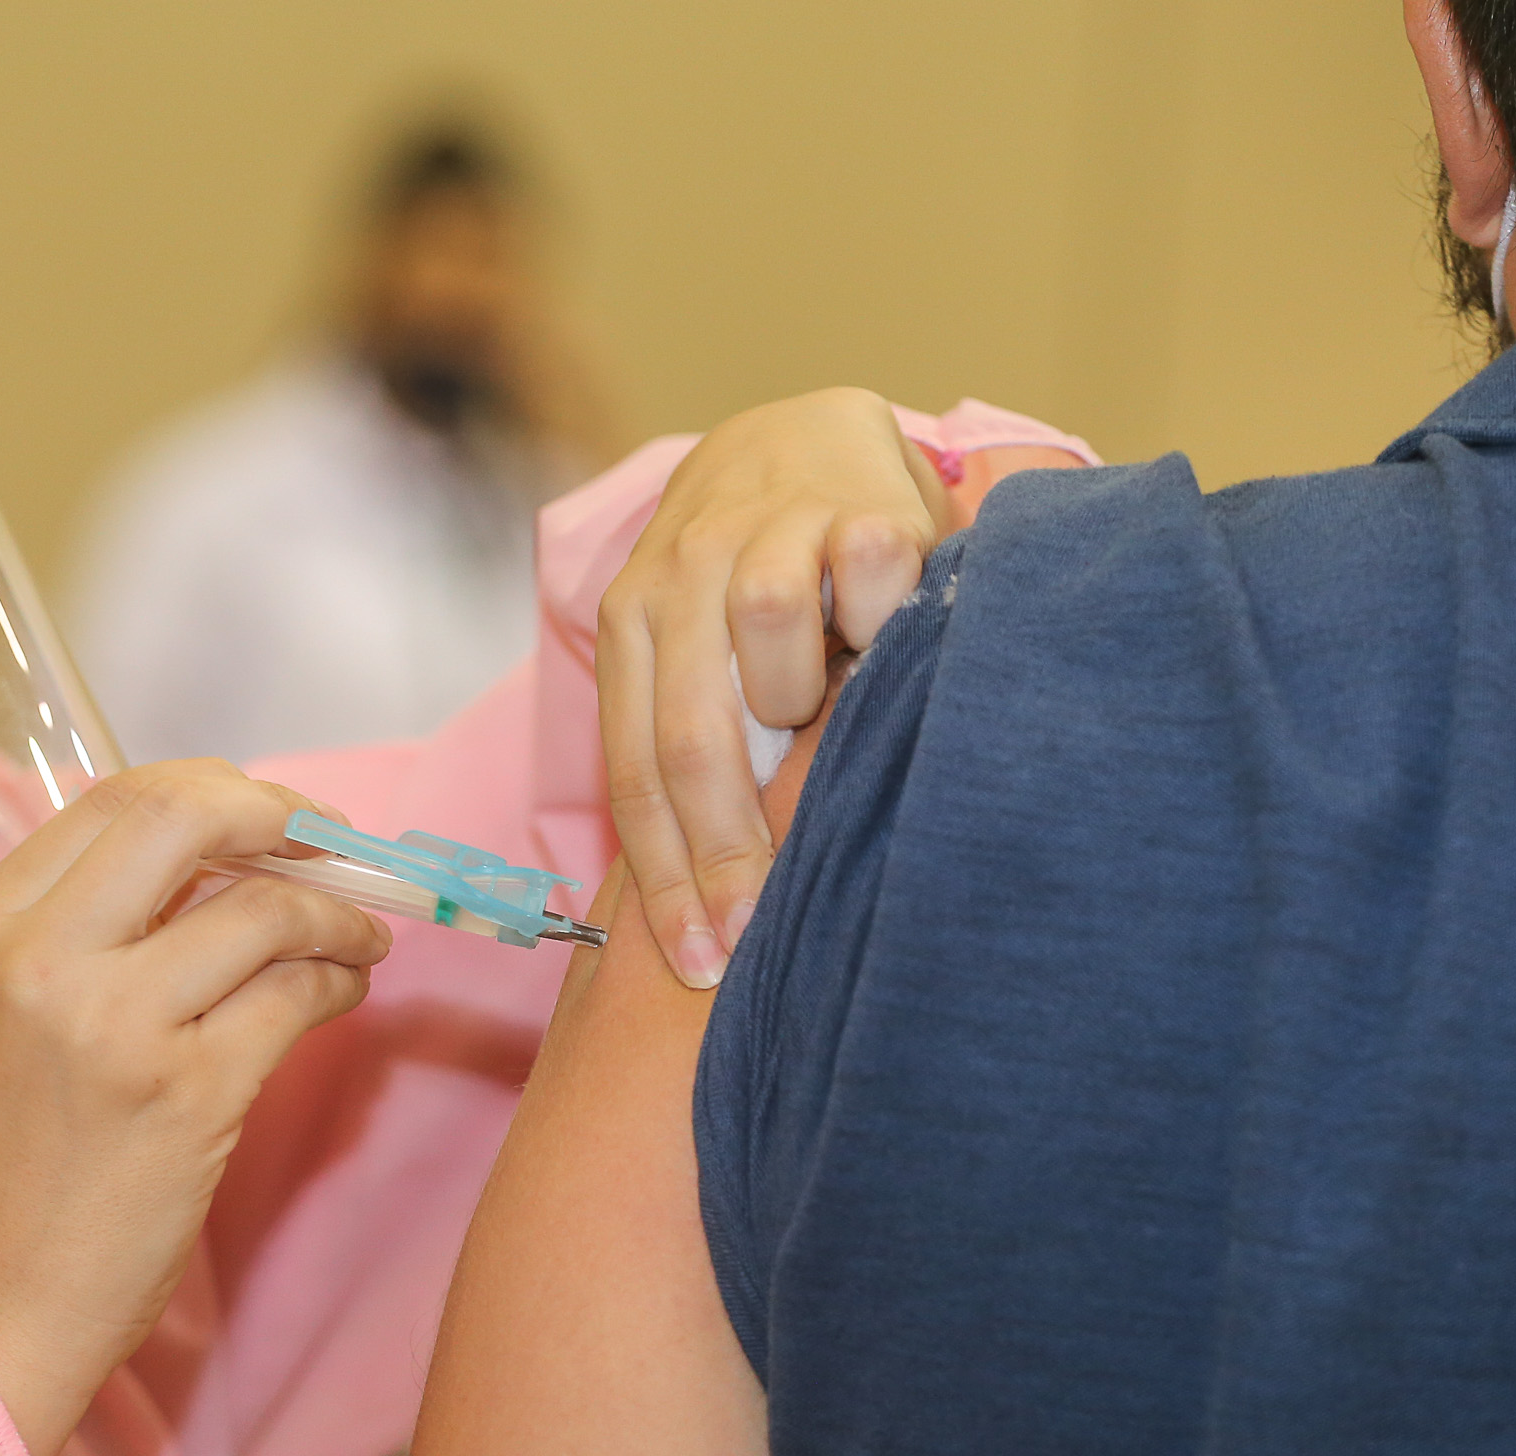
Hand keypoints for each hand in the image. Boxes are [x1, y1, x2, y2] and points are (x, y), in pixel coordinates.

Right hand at [0, 760, 393, 1455]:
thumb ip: (83, 930)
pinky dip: (340, 977)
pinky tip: (347, 992)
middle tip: (331, 845)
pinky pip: (295, 996)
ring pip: (264, 909)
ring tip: (359, 938)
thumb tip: (221, 854)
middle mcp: (42, 961)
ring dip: (336, 914)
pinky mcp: (188, 1094)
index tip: (270, 815)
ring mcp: (116, 1025)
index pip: (115, 798)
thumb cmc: (7, 1169)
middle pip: (187, 816)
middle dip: (281, 816)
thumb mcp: (4, 1018)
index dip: (215, 790)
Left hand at [596, 388, 1082, 985]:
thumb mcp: (693, 647)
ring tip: (817, 709)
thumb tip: (707, 904)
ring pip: (770, 633)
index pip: (636, 770)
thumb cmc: (750, 574)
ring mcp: (770, 529)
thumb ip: (686, 741)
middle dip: (725, 851)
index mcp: (632, 622)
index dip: (667, 878)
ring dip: (798, 696)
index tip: (696, 962)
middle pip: (693, 733)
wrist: (804, 433)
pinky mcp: (857, 502)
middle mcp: (684, 570)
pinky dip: (877, 619)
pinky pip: (867, 575)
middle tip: (755, 932)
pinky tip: (883, 640)